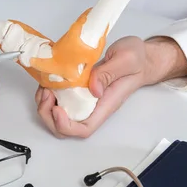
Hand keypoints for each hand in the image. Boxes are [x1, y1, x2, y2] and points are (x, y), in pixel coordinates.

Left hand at [35, 36, 186, 137]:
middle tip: (46, 93)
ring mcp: (84, 100)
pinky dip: (48, 94)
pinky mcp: (78, 90)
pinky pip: (59, 100)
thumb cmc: (137, 60)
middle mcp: (92, 107)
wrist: (141, 57)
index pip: (83, 129)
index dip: (65, 125)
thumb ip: (108, 72)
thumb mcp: (126, 59)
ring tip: (45, 86)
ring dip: (45, 105)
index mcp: (104, 105)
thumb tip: (93, 88)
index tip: (57, 108)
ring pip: (58, 116)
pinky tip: (48, 81)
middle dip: (49, 115)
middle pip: (66, 128)